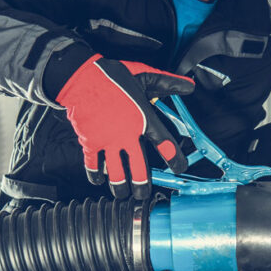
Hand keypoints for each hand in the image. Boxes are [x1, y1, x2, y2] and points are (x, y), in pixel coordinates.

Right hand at [56, 54, 194, 199]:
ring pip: (116, 172)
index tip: (179, 169)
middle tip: (144, 194)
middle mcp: (127, 134)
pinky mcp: (90, 143)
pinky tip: (98, 180)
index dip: (174, 158)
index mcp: (143, 119)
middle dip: (143, 185)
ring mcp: (108, 141)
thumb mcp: (144, 76)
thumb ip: (168, 83)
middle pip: (139, 168)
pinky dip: (95, 175)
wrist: (80, 78)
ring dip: (120, 186)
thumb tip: (190, 85)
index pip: (164, 143)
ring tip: (123, 194)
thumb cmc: (111, 77)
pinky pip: (93, 165)